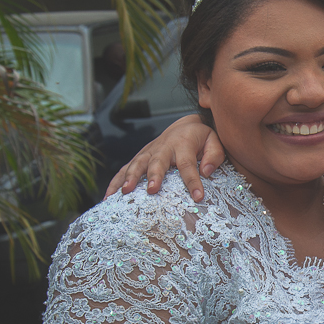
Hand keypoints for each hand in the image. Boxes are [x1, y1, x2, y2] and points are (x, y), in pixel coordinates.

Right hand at [105, 114, 225, 201]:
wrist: (185, 127)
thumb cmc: (201, 139)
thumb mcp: (214, 142)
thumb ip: (214, 155)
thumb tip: (206, 171)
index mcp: (183, 144)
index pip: (188, 164)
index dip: (193, 180)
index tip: (198, 197)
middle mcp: (163, 147)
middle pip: (157, 162)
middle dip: (154, 176)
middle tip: (152, 190)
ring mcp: (148, 152)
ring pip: (137, 164)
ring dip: (129, 177)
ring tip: (124, 192)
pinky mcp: (139, 158)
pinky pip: (124, 169)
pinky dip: (115, 181)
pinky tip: (108, 196)